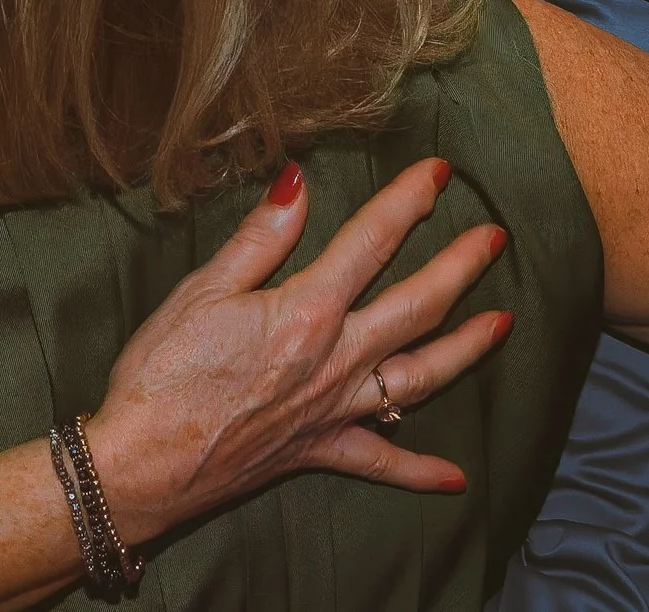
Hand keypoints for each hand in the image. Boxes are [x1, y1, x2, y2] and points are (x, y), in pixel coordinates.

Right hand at [82, 158, 511, 540]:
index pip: (371, 242)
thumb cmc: (163, 373)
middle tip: (496, 238)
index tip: (439, 171)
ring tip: (503, 324)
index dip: (408, 201)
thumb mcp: (202, 290)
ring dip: (466, 348)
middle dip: (460, 267)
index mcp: (307, 310)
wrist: (144, 463)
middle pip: (417, 306)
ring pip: (421, 376)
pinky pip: (382, 463)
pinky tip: (455, 476)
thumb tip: (298, 181)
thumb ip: (259, 238)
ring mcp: (335, 409)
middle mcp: (336, 359)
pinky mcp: (319, 451)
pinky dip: (420, 471)